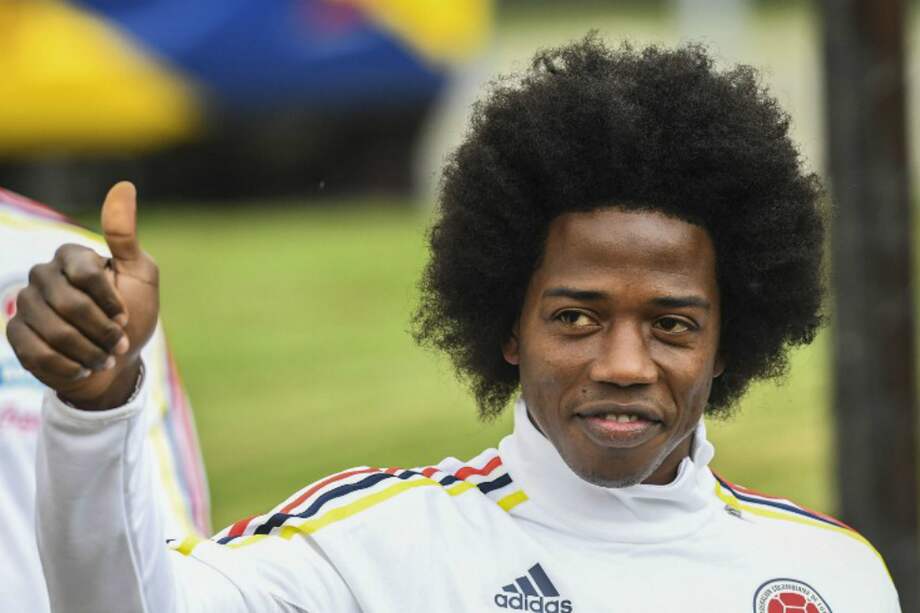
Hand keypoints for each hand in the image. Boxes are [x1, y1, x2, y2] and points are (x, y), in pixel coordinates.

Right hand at [6, 182, 159, 409]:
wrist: (114, 362)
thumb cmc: (132, 315)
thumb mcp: (140, 275)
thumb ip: (125, 236)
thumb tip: (124, 185)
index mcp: (72, 256)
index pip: (85, 274)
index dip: (109, 302)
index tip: (124, 316)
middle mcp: (44, 274)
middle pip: (70, 305)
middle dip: (102, 332)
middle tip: (118, 343)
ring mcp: (26, 302)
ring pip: (53, 331)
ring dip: (88, 351)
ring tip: (103, 358)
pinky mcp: (16, 331)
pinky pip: (36, 351)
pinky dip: (67, 365)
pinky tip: (82, 367)